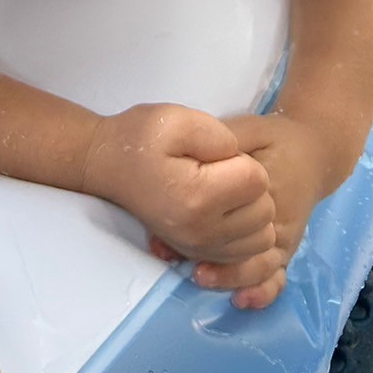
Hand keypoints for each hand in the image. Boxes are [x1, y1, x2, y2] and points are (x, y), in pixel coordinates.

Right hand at [81, 103, 276, 265]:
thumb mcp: (177, 118)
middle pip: (264, 210)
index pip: (258, 180)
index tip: (216, 153)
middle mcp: (202, 232)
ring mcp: (200, 248)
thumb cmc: (141, 137)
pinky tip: (225, 212)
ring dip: (252, 211)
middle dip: (251, 185)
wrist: (108, 164)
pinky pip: (248, 253)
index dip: (243, 158)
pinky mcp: (199, 254)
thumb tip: (241, 159)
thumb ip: (218, 135)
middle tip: (220, 170)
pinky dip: (246, 233)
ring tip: (225, 190)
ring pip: (262, 236)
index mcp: (198, 197)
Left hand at [180, 112, 326, 308]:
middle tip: (179, 259)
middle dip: (208, 253)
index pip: (229, 204)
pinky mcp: (285, 247)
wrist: (315, 152)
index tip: (171, 226)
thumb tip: (192, 147)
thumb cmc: (276, 140)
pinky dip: (262, 291)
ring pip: (258, 265)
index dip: (199, 215)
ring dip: (229, 276)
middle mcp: (275, 217)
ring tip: (202, 277)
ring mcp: (282, 237)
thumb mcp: (250, 130)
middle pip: (241, 242)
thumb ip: (225, 138)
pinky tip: (241, 301)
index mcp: (263, 186)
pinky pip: (277, 275)